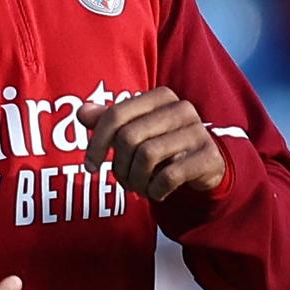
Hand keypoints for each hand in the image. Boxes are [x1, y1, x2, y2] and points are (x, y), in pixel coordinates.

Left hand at [76, 87, 225, 200]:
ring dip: (136, 180)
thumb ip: (108, 120)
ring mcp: (197, 131)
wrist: (205, 165)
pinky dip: (155, 190)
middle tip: (123, 181)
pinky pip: (169, 176)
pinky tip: (157, 193)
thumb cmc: (162, 144)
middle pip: (129, 137)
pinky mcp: (208, 157)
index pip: (115, 115)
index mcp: (160, 96)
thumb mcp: (135, 131)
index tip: (89, 167)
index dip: (97, 143)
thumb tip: (81, 112)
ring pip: (147, 156)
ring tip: (139, 187)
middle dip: (119, 166)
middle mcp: (181, 108)